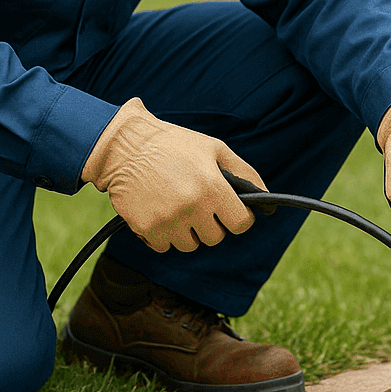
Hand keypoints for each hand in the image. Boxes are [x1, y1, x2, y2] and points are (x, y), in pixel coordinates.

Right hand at [82, 98, 263, 252]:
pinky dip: (163, 234)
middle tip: (197, 202)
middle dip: (210, 223)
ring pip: (190, 245)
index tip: (228, 210)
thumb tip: (266, 199)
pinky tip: (158, 211)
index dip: (238, 218)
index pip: (241, 224)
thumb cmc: (173, 145)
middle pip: (215, 238)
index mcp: (212, 187)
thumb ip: (244, 173)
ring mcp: (168, 221)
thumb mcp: (214, 148)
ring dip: (186, 231)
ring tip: (176, 205)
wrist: (124, 147)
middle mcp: (192, 207)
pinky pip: (164, 246)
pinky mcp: (147, 229)